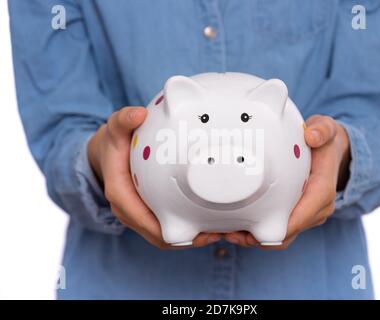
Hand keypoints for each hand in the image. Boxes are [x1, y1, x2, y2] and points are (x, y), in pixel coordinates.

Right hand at [88, 106, 220, 248]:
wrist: (105, 154)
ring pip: (165, 236)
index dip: (170, 231)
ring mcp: (138, 215)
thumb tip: (138, 114)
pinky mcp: (147, 213)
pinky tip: (206, 223)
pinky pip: (166, 228)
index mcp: (121, 195)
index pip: (145, 222)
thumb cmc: (113, 143)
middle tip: (218, 232)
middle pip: (159, 236)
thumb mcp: (115, 128)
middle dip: (187, 239)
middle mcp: (128, 211)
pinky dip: (185, 230)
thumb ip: (124, 120)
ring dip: (190, 238)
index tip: (197, 231)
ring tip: (218, 231)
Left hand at [224, 115, 350, 248]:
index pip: (300, 216)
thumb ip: (322, 130)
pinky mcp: (299, 216)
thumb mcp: (327, 130)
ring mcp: (309, 215)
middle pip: (287, 233)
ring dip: (256, 238)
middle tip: (230, 232)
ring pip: (282, 237)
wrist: (332, 151)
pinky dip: (260, 232)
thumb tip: (312, 136)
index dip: (277, 226)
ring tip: (229, 232)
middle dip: (260, 236)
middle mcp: (318, 208)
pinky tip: (239, 227)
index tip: (251, 229)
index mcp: (322, 191)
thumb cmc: (325, 142)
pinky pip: (280, 230)